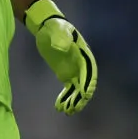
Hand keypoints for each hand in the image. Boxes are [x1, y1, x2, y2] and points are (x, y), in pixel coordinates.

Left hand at [25, 0, 97, 114]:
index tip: (83, 95)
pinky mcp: (65, 74)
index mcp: (84, 55)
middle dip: (81, 97)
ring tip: (66, 111)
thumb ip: (62, 37)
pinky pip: (68, 90)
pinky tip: (59, 107)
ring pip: (77, 90)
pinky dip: (65, 99)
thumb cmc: (55, 27)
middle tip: (73, 108)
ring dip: (73, 101)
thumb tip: (63, 47)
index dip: (87, 84)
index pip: (89, 72)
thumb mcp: (58, 29)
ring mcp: (74, 71)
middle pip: (85, 85)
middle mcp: (82, 65)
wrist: (48, 28)